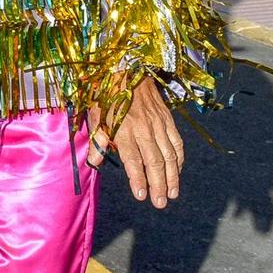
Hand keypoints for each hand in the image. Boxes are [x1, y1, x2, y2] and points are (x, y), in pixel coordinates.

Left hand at [87, 78, 182, 207]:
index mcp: (124, 128)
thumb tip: (94, 163)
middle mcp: (144, 128)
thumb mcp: (95, 116)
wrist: (127, 69)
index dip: (138, 178)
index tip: (141, 195)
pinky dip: (179, 159)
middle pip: (155, 161)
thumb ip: (97, 141)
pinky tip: (177, 171)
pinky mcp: (168, 120)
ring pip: (169, 155)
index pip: (133, 159)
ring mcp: (159, 124)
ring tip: (171, 194)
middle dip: (158, 184)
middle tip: (160, 203)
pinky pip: (177, 143)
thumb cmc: (106, 95)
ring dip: (172, 176)